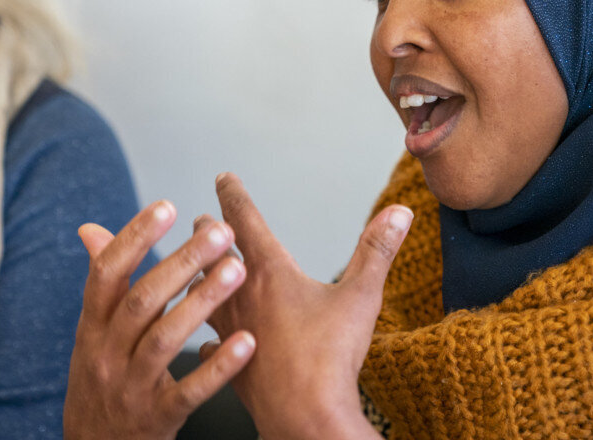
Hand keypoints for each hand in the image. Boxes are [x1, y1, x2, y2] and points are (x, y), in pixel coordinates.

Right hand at [64, 200, 256, 439]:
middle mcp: (106, 354)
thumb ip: (102, 285)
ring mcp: (130, 388)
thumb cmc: (102, 381)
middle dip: (182, 262)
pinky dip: (217, 367)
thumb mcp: (92, 334)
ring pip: (164, 340)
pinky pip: (188, 391)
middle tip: (221, 232)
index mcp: (91, 327)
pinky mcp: (156, 418)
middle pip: (142, 301)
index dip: (133, 238)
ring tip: (237, 271)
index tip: (168, 206)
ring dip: (202, 303)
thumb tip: (91, 229)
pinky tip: (246, 342)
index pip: (106, 274)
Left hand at [204, 173, 411, 439]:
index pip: (244, 220)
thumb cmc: (331, 356)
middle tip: (197, 222)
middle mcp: (241, 297)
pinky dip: (206, 340)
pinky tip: (205, 345)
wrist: (304, 417)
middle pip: (214, 256)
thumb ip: (377, 250)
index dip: (233, 194)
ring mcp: (230, 333)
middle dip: (207, 235)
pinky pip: (209, 347)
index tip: (222, 177)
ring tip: (193, 275)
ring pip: (202, 298)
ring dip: (197, 282)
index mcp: (269, 272)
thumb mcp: (361, 296)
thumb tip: (399, 211)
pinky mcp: (230, 365)